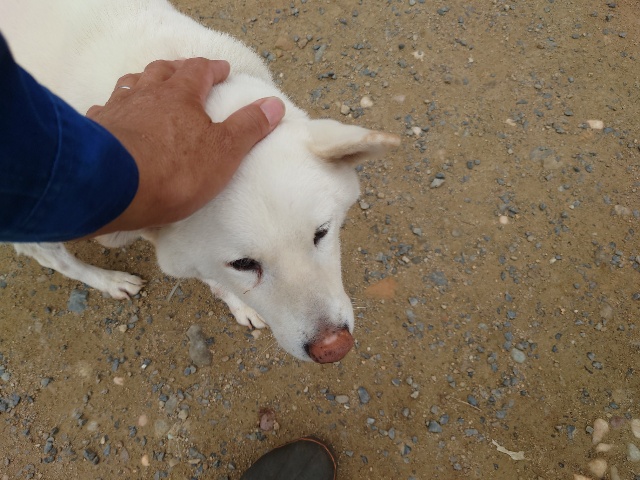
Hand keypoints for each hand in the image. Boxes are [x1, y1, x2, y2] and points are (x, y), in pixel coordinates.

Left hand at [86, 58, 284, 234]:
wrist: (113, 186)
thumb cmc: (174, 170)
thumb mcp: (224, 151)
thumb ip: (248, 127)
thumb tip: (275, 104)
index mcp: (180, 95)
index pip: (200, 70)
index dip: (213, 68)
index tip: (223, 68)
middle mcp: (147, 94)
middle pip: (162, 71)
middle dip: (177, 69)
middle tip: (186, 71)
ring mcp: (118, 109)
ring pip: (131, 84)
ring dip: (143, 81)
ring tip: (150, 85)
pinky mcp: (96, 129)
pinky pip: (105, 109)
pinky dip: (114, 108)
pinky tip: (114, 115)